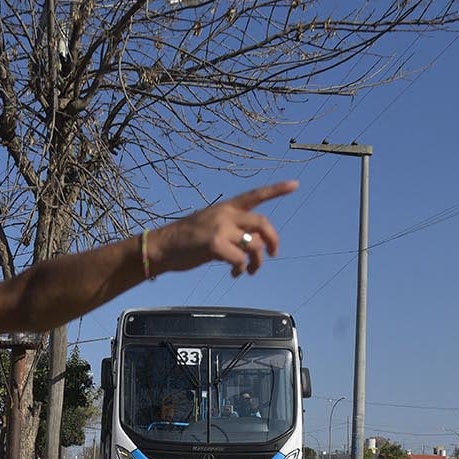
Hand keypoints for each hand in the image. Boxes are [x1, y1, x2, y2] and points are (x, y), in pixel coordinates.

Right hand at [151, 181, 297, 277]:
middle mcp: (226, 215)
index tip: (295, 184)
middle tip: (273, 254)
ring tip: (250, 271)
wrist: (163, 246)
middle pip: (262, 223)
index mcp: (226, 207)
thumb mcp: (211, 227)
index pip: (255, 195)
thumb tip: (254, 245)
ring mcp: (220, 228)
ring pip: (253, 244)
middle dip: (273, 240)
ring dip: (257, 262)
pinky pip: (239, 259)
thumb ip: (233, 230)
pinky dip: (240, 269)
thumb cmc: (187, 240)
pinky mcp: (214, 245)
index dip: (277, 190)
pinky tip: (234, 274)